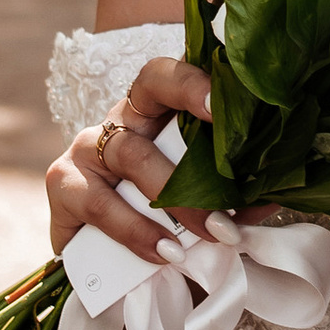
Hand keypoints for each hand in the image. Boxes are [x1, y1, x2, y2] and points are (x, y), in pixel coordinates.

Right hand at [47, 53, 213, 268]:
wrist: (102, 253)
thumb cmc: (160, 208)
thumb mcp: (194, 192)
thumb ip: (226, 193)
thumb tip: (268, 200)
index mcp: (153, 110)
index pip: (163, 76)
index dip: (190, 83)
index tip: (221, 106)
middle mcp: (118, 122)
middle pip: (147, 116)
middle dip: (191, 174)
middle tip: (226, 218)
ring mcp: (85, 150)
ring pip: (129, 158)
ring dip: (170, 206)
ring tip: (200, 242)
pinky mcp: (62, 185)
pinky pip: (97, 205)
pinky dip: (134, 233)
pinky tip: (162, 253)